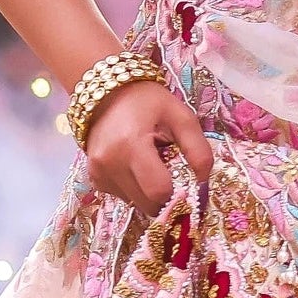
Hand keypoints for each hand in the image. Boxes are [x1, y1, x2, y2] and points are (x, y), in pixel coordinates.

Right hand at [82, 75, 211, 212]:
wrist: (107, 92)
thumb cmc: (147, 101)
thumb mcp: (181, 117)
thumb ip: (198, 150)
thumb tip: (203, 182)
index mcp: (131, 145)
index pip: (158, 191)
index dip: (177, 193)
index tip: (185, 183)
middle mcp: (109, 163)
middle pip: (146, 204)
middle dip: (164, 197)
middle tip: (170, 174)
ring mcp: (98, 172)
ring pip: (135, 203)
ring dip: (148, 192)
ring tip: (150, 165)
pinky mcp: (93, 178)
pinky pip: (122, 196)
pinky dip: (134, 189)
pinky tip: (135, 166)